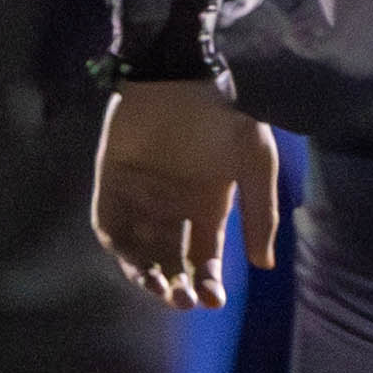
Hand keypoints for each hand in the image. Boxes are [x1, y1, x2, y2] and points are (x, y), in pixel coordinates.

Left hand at [93, 78, 276, 307]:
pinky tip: (131, 259)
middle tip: (182, 300)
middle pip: (169, 260)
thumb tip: (263, 266)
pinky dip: (118, 243)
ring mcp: (141, 194)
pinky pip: (109, 221)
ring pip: (138, 248)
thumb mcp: (256, 164)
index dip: (208, 283)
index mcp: (207, 206)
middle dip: (175, 286)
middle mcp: (173, 206)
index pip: (204, 259)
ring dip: (144, 272)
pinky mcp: (112, 179)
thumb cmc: (227, 114)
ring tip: (156, 287)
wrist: (187, 71)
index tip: (214, 301)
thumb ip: (260, 214)